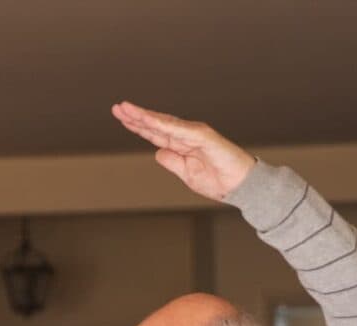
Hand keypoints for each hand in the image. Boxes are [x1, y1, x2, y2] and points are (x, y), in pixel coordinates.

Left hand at [112, 101, 254, 200]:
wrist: (239, 186)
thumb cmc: (217, 180)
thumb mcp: (186, 174)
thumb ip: (172, 161)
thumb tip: (157, 152)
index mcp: (181, 144)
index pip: (154, 133)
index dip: (137, 125)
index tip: (121, 117)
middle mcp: (186, 134)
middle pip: (156, 124)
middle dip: (135, 116)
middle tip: (117, 108)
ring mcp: (195, 133)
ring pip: (164, 123)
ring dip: (144, 116)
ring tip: (126, 109)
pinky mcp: (204, 136)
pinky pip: (179, 130)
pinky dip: (163, 125)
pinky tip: (148, 120)